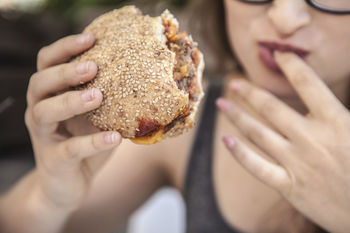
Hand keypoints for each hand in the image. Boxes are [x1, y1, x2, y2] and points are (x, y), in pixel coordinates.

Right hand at [25, 33, 121, 211]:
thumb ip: (108, 98)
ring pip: (45, 112)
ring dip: (71, 101)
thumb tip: (144, 77)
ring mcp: (44, 136)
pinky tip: (114, 137)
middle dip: (66, 72)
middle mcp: (40, 110)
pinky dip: (93, 142)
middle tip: (93, 66)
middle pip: (40, 82)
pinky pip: (70, 149)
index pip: (48, 63)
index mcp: (50, 94)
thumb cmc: (83, 143)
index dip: (65, 48)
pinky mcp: (54, 160)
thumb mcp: (95, 116)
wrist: (68, 185)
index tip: (91, 38)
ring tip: (98, 96)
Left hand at [217, 52, 349, 232]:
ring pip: (259, 133)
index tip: (279, 55)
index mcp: (336, 122)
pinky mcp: (289, 186)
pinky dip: (240, 154)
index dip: (292, 66)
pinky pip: (257, 167)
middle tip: (235, 83)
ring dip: (237, 116)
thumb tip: (326, 95)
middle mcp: (311, 139)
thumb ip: (342, 112)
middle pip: (272, 108)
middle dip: (251, 93)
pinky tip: (225, 140)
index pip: (308, 84)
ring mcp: (297, 163)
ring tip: (221, 103)